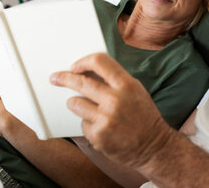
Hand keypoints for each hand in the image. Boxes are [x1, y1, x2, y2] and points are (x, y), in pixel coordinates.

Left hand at [50, 53, 173, 167]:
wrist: (154, 147)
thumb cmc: (144, 116)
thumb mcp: (136, 91)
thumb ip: (115, 80)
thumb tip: (88, 71)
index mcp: (127, 85)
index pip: (99, 62)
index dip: (83, 62)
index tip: (74, 66)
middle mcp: (115, 100)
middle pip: (80, 81)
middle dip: (64, 78)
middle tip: (55, 78)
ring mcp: (105, 118)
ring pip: (75, 103)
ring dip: (77, 104)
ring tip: (91, 110)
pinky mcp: (97, 136)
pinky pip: (82, 123)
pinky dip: (89, 124)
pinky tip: (103, 128)